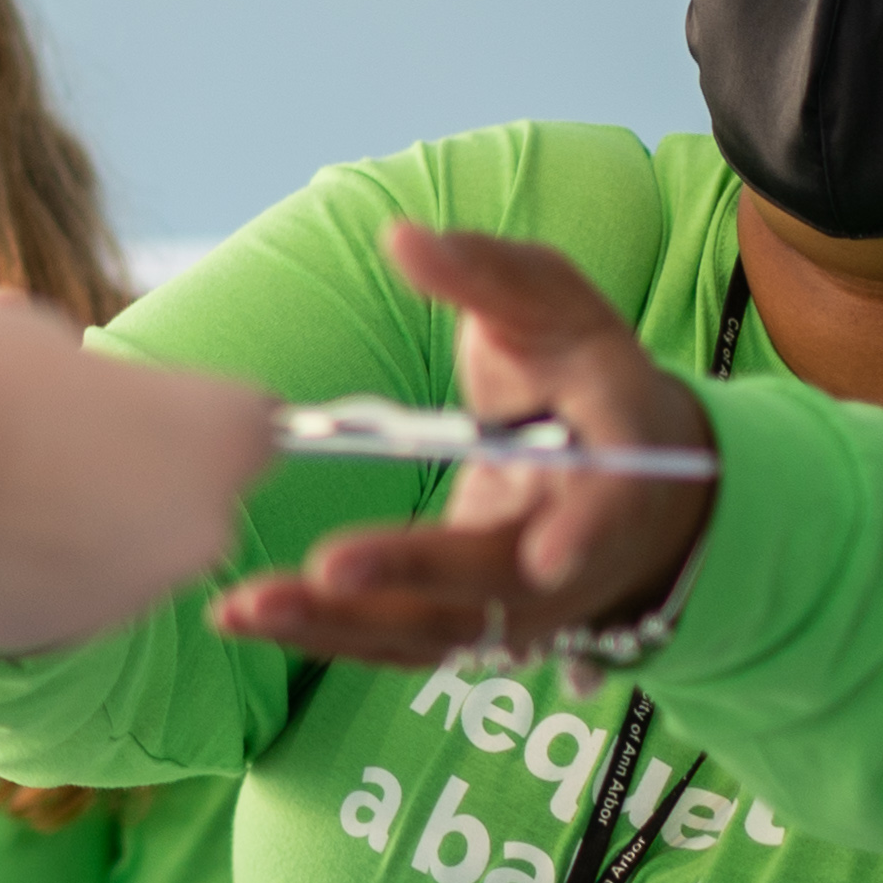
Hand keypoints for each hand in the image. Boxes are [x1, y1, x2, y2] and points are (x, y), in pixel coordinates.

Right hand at [0, 301, 274, 656]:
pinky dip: (31, 572)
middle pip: (193, 497)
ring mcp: (134, 598)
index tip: (144, 397)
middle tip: (54, 433)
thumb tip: (63, 384)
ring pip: (127, 552)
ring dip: (85, 524)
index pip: (256, 421)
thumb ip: (85, 374)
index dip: (198, 407)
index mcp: (218, 437)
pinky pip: (65, 596)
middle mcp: (200, 531)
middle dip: (143, 472)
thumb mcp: (36, 333)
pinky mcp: (66, 641)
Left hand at [210, 222, 717, 668]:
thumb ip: (485, 272)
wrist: (639, 480)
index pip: (615, 500)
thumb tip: (404, 238)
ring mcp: (525, 605)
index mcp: (621, 460)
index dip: (586, 532)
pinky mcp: (472, 625)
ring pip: (439, 632)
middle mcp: (579, 552)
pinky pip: (401, 643)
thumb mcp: (554, 305)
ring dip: (343, 626)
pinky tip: (243, 618)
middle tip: (330, 567)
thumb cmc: (585, 375)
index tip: (546, 558)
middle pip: (499, 581)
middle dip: (413, 576)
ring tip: (248, 608)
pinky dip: (326, 636)